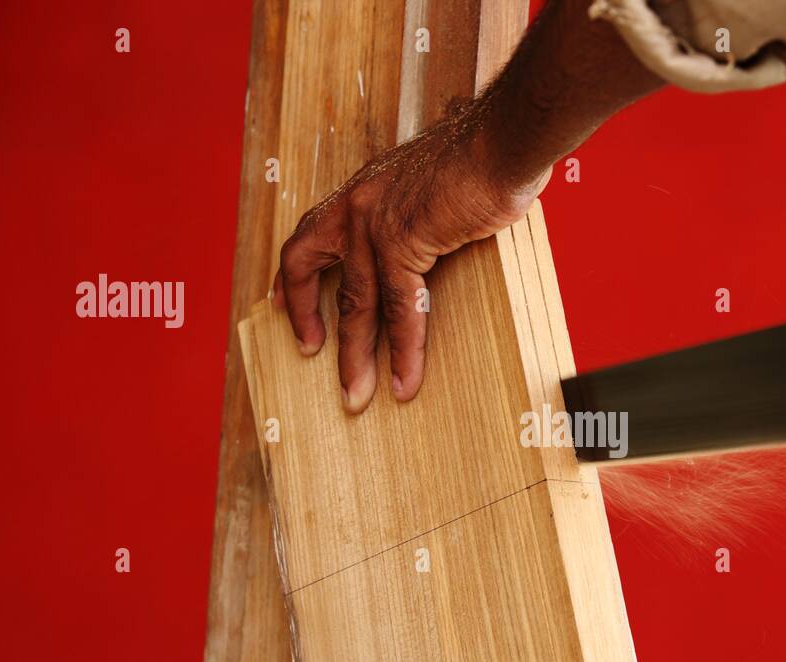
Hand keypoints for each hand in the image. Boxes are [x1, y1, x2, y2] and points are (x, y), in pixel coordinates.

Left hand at [272, 104, 546, 413]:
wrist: (503, 141)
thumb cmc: (483, 158)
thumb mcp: (433, 186)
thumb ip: (419, 218)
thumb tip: (433, 247)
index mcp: (363, 191)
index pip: (309, 235)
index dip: (294, 277)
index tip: (282, 305)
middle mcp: (357, 204)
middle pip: (315, 271)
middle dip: (307, 320)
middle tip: (305, 353)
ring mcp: (375, 223)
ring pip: (357, 305)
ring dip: (356, 357)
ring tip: (357, 396)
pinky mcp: (403, 241)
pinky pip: (400, 310)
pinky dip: (404, 351)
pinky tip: (405, 380)